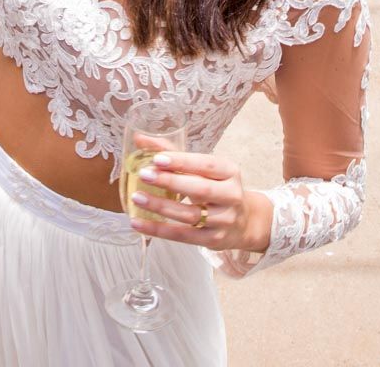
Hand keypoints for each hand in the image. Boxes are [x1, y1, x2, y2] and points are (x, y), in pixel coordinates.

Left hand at [128, 150, 264, 253]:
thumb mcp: (203, 170)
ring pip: (190, 214)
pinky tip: (138, 222)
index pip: (206, 165)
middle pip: (200, 189)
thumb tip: (140, 138)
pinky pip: (182, 235)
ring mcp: (223, 220)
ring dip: (161, 206)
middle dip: (170, 182)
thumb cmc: (215, 189)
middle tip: (144, 175)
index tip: (157, 158)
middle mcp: (231, 196)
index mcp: (230, 172)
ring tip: (137, 198)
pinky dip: (158, 229)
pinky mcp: (212, 240)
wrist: (242, 224)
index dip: (182, 162)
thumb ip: (173, 153)